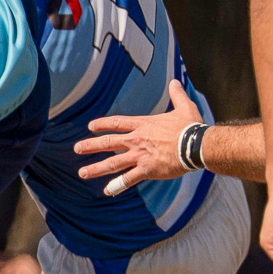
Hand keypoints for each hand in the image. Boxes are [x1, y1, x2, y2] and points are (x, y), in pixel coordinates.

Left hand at [74, 80, 200, 195]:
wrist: (195, 145)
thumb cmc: (190, 127)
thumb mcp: (184, 106)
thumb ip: (177, 94)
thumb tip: (176, 82)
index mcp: (143, 125)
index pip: (117, 123)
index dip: (102, 124)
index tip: (91, 127)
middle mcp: (137, 140)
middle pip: (109, 142)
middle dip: (90, 145)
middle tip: (77, 148)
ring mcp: (140, 155)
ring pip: (113, 163)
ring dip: (96, 168)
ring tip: (82, 173)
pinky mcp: (146, 170)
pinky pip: (128, 179)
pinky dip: (117, 186)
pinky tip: (107, 191)